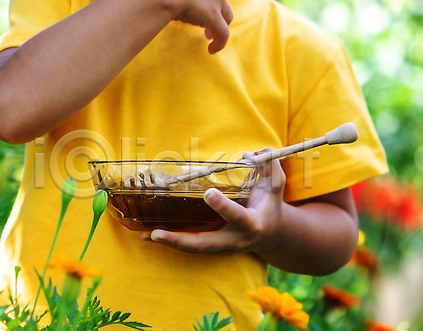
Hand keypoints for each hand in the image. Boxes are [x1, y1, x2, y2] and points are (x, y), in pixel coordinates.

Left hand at [140, 148, 285, 254]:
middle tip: (158, 233)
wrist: (272, 235)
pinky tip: (146, 236)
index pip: (238, 217)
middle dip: (182, 240)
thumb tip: (250, 153)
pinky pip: (188, 246)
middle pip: (207, 244)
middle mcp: (235, 240)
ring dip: (170, 242)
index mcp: (252, 224)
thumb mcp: (276, 184)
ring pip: (194, 248)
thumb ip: (269, 164)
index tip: (209, 193)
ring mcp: (221, 248)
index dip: (224, 207)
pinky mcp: (211, 248)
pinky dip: (169, 241)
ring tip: (147, 235)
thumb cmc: (270, 204)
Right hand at [164, 0, 233, 52]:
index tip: (201, 19)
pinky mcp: (215, 18)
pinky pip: (224, 34)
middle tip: (207, 32)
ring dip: (219, 32)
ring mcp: (216, 4)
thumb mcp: (176, 2)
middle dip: (219, 20)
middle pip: (225, 9)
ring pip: (226, 21)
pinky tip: (211, 51)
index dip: (211, 10)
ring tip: (208, 40)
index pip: (214, 1)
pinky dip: (219, 44)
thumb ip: (180, 4)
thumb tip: (169, 10)